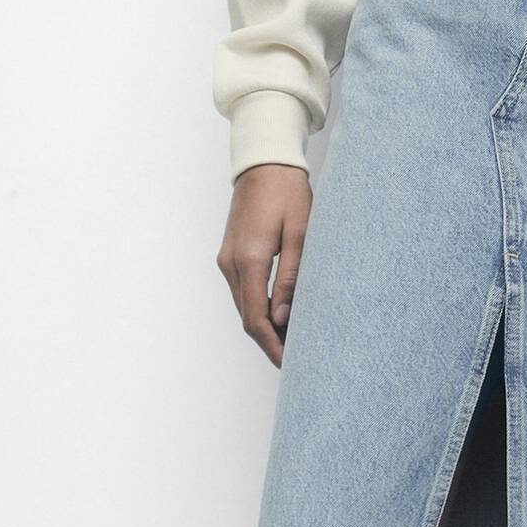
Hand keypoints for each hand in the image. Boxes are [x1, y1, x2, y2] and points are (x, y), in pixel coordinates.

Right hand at [217, 163, 312, 366]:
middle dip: (269, 342)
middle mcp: (231, 263)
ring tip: (291, 342)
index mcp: (249, 259)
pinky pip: (243, 292)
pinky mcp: (229, 255)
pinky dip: (258, 310)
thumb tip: (282, 319)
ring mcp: (226, 259)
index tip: (290, 364)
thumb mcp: (299, 235)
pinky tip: (278, 316)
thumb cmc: (288, 193)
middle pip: (247, 318)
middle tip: (295, 360)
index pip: (256, 319)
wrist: (264, 162)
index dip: (272, 346)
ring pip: (244, 307)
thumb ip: (290, 279)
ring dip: (263, 328)